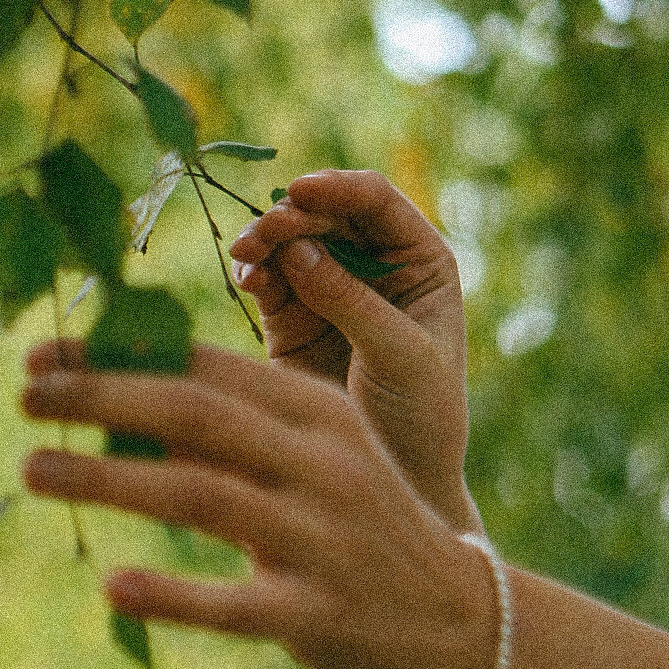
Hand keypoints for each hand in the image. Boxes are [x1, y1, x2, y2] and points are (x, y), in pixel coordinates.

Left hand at [19, 338, 495, 668]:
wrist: (461, 621)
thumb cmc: (363, 526)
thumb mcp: (318, 456)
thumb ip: (235, 429)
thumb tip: (118, 396)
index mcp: (319, 411)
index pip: (206, 365)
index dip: (118, 355)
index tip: (41, 351)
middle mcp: (322, 464)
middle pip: (196, 415)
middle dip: (101, 397)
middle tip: (23, 396)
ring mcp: (320, 539)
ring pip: (201, 494)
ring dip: (107, 480)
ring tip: (31, 470)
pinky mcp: (316, 614)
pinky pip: (234, 603)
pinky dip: (172, 594)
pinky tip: (112, 586)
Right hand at [228, 170, 477, 530]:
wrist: (397, 481)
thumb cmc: (421, 417)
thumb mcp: (401, 356)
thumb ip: (352, 302)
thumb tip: (297, 250)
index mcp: (420, 261)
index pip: (376, 202)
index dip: (338, 188)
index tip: (301, 191)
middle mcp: (374, 265)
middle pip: (325, 215)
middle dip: (292, 216)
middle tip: (263, 234)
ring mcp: (330, 290)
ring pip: (288, 242)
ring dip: (264, 240)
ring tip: (247, 255)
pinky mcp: (290, 320)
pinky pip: (267, 281)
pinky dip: (253, 274)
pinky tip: (248, 280)